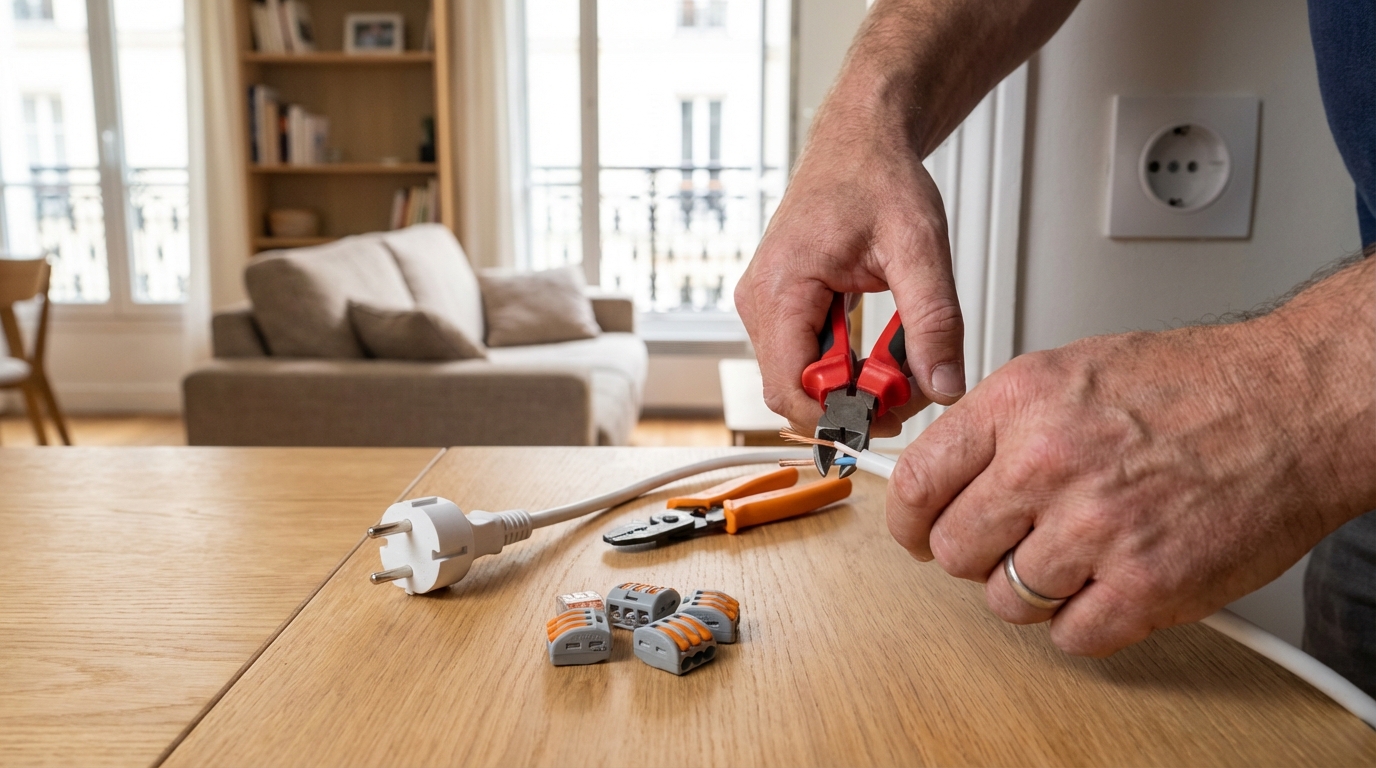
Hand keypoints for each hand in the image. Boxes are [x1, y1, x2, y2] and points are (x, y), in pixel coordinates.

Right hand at [734, 116, 965, 437]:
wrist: (859, 143)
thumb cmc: (876, 178)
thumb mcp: (919, 246)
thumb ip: (934, 321)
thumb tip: (944, 385)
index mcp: (780, 288)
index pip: (790, 387)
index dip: (842, 413)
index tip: (896, 409)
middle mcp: (759, 303)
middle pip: (792, 392)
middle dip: (852, 403)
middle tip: (909, 385)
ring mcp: (765, 307)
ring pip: (798, 382)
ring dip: (851, 387)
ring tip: (899, 360)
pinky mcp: (780, 309)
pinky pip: (804, 361)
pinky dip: (845, 368)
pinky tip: (879, 349)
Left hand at [885, 313, 1370, 656]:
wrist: (1291, 406)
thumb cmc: (1192, 386)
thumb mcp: (1069, 370)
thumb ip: (1000, 421)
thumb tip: (945, 468)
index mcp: (1019, 403)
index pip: (916, 482)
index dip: (909, 518)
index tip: (917, 531)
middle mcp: (1047, 463)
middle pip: (953, 550)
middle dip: (973, 554)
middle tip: (1008, 542)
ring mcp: (1095, 527)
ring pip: (1006, 599)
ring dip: (1031, 589)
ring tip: (1073, 556)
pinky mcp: (1145, 585)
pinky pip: (1070, 636)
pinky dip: (1084, 620)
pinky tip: (1108, 583)